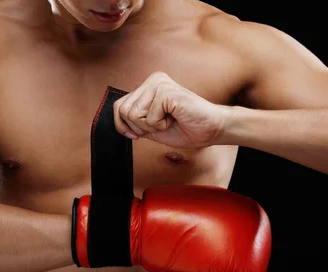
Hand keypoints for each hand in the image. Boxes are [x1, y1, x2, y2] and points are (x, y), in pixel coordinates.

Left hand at [113, 72, 229, 147]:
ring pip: (134, 114)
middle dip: (140, 127)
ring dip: (151, 126)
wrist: (211, 130)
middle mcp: (153, 80)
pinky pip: (149, 118)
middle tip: (161, 125)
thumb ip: (135, 120)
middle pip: (124, 111)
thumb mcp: (152, 126)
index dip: (123, 125)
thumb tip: (117, 121)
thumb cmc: (185, 128)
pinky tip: (175, 118)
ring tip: (168, 121)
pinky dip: (161, 126)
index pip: (119, 106)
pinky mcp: (167, 92)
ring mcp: (160, 84)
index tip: (137, 135)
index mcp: (149, 85)